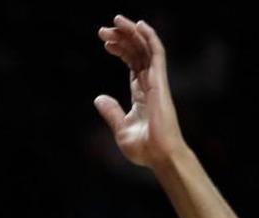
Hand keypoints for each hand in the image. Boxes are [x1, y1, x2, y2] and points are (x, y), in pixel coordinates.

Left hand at [94, 16, 185, 167]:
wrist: (159, 156)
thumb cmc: (144, 147)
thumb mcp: (120, 128)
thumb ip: (111, 112)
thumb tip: (98, 98)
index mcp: (141, 93)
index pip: (133, 64)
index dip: (121, 50)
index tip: (106, 42)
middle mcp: (150, 84)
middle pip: (137, 53)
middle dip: (122, 38)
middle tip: (104, 30)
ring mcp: (156, 82)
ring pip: (145, 49)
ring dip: (132, 33)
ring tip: (116, 21)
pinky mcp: (160, 83)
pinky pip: (157, 55)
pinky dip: (149, 38)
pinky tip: (138, 25)